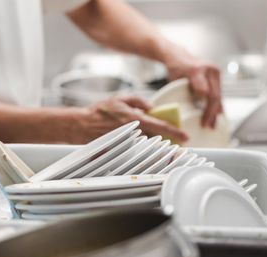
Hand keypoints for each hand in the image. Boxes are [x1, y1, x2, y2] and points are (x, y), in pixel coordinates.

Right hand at [72, 96, 188, 142]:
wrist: (81, 125)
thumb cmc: (99, 112)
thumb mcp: (120, 98)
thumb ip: (139, 101)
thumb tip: (152, 107)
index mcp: (134, 119)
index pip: (160, 126)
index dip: (175, 132)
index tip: (185, 137)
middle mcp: (133, 132)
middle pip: (157, 138)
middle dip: (168, 141)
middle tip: (177, 142)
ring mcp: (128, 142)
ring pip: (148, 145)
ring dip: (156, 144)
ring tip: (161, 144)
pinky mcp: (122, 148)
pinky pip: (137, 148)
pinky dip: (143, 147)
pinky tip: (143, 146)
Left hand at [166, 54, 222, 127]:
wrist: (179, 56)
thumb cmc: (175, 68)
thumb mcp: (175, 78)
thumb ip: (183, 88)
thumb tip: (194, 104)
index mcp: (199, 69)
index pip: (207, 93)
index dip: (206, 109)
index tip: (203, 121)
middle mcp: (211, 69)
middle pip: (214, 96)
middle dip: (212, 113)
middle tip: (208, 126)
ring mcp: (216, 72)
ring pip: (219, 96)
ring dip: (217, 112)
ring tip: (213, 125)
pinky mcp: (217, 77)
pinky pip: (219, 93)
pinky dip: (217, 105)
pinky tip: (218, 116)